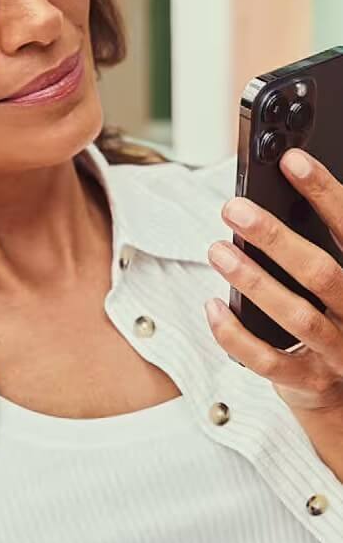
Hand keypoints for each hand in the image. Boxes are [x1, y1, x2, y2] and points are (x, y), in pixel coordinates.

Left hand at [205, 147, 342, 416]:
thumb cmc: (335, 317)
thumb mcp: (337, 278)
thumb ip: (318, 243)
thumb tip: (279, 187)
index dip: (326, 193)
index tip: (292, 160)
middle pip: (323, 273)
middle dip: (276, 238)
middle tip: (234, 209)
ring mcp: (338, 352)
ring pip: (297, 316)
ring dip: (253, 280)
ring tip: (217, 250)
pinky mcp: (310, 382)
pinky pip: (269, 361)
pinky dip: (236, 334)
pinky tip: (212, 306)